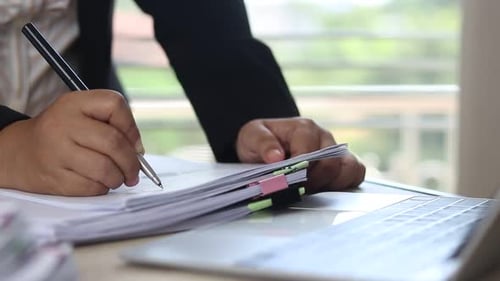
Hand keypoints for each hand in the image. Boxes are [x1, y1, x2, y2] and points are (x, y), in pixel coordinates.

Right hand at [0, 90, 142, 195]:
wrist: (19, 153)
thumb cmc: (61, 133)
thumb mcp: (81, 114)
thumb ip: (111, 124)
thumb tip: (138, 151)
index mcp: (73, 103)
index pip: (114, 104)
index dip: (132, 127)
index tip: (135, 144)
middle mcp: (63, 124)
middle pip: (114, 142)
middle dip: (132, 162)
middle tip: (134, 171)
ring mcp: (57, 152)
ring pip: (105, 168)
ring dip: (119, 178)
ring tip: (117, 178)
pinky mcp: (54, 178)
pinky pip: (91, 187)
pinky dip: (102, 188)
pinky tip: (98, 183)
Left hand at [236, 117, 364, 192]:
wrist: (264, 146)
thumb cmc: (260, 140)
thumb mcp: (251, 136)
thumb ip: (262, 143)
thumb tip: (276, 157)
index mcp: (304, 128)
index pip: (310, 154)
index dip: (299, 173)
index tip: (286, 184)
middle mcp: (324, 137)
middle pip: (330, 165)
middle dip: (311, 182)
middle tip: (294, 191)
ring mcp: (336, 150)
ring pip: (348, 169)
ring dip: (329, 185)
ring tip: (308, 190)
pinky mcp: (342, 163)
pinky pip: (356, 174)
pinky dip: (344, 184)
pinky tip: (324, 189)